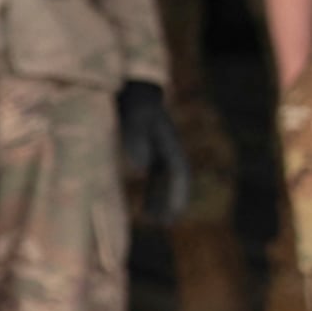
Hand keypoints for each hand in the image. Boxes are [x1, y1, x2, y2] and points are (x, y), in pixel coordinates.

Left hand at [114, 81, 192, 224]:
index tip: (173, 215)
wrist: (131, 87)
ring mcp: (158, 151)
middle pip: (175, 182)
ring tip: (150, 218)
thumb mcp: (134, 118)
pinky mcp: (145, 151)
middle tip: (164, 223)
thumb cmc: (133, 102)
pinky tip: (136, 200)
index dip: (178, 196)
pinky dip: (148, 190)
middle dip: (171, 203)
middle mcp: (168, 150)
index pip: (180, 175)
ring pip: (163, 181)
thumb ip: (135, 141)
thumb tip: (138, 169)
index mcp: (170, 144)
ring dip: (159, 199)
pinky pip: (151, 176)